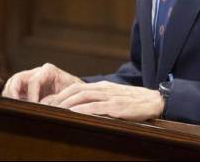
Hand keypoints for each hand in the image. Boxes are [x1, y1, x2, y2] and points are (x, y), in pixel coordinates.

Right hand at [1, 63, 82, 101]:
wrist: (77, 91)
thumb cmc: (74, 92)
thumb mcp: (69, 94)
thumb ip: (57, 99)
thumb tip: (45, 108)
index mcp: (49, 71)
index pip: (34, 80)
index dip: (31, 94)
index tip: (34, 106)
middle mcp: (36, 73)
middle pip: (16, 79)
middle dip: (13, 93)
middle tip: (15, 107)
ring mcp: (29, 79)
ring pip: (11, 84)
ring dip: (9, 96)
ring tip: (14, 109)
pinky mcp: (25, 88)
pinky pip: (12, 91)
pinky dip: (11, 99)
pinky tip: (16, 109)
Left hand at [40, 81, 164, 121]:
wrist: (155, 100)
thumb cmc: (134, 101)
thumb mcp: (115, 96)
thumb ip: (100, 99)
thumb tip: (81, 106)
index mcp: (102, 86)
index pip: (76, 88)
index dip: (60, 94)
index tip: (47, 103)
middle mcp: (104, 89)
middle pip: (76, 90)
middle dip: (58, 98)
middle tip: (44, 107)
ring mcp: (110, 97)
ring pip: (83, 96)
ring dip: (66, 103)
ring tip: (54, 110)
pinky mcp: (117, 106)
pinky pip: (96, 106)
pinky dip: (83, 109)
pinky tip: (73, 113)